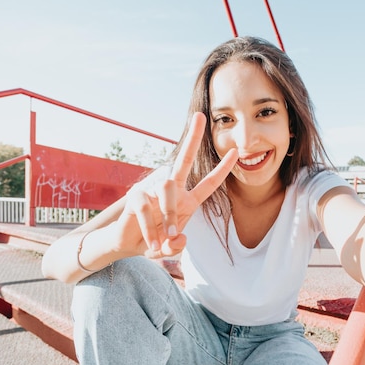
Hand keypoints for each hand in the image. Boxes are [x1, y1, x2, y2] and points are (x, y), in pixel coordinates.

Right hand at [117, 112, 237, 257]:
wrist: (128, 245)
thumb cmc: (154, 241)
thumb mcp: (169, 247)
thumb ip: (176, 247)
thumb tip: (179, 238)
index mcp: (187, 200)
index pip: (209, 182)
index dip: (222, 169)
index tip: (236, 152)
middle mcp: (172, 190)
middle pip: (184, 160)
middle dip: (192, 138)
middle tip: (200, 116)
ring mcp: (153, 190)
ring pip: (167, 189)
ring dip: (169, 216)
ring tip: (165, 239)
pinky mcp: (137, 196)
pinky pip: (146, 208)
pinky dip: (150, 229)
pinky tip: (151, 243)